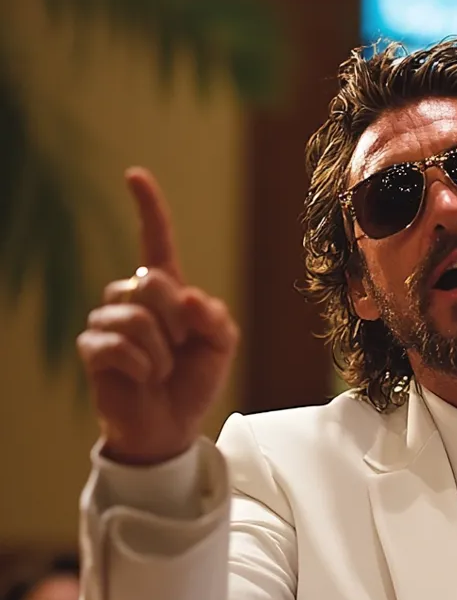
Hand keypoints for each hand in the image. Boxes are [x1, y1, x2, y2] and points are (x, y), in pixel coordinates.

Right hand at [76, 168, 238, 464]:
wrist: (172, 424)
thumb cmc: (193, 380)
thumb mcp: (222, 345)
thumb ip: (216, 316)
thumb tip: (187, 296)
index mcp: (166, 290)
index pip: (156, 241)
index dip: (149, 209)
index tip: (135, 175)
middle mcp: (132, 297)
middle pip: (152, 281)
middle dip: (177, 319)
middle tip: (181, 348)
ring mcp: (109, 321)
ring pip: (137, 315)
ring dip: (163, 350)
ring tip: (162, 369)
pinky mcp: (93, 347)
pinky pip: (120, 344)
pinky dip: (144, 366)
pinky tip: (145, 378)